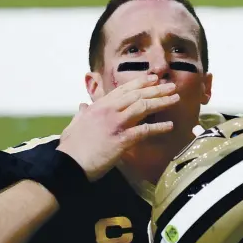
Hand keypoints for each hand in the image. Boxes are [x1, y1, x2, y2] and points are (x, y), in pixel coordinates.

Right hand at [57, 74, 178, 181]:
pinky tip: (170, 125)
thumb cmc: (71, 147)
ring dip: (161, 102)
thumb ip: (82, 113)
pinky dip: (159, 127)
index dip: (140, 83)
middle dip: (156, 89)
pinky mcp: (122, 140)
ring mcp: (116, 124)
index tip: (153, 78)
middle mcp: (109, 111)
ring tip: (175, 99)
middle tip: (171, 85)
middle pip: (137, 95)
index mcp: (99, 106)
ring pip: (143, 107)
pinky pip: (144, 131)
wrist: (67, 164)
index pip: (123, 90)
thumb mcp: (74, 124)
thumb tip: (83, 105)